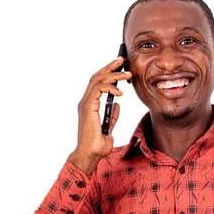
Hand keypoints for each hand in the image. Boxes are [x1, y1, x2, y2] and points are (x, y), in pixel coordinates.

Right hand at [69, 57, 131, 173]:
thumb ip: (112, 115)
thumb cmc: (97, 144)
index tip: (119, 66)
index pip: (97, 83)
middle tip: (122, 60)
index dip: (108, 72)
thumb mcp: (109, 127)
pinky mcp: (88, 107)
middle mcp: (86, 102)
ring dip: (113, 75)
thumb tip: (117, 105)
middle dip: (110, 66)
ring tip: (127, 75)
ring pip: (97, 80)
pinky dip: (110, 87)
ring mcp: (86, 104)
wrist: (90, 154)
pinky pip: (98, 90)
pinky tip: (120, 92)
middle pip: (96, 77)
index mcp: (90, 105)